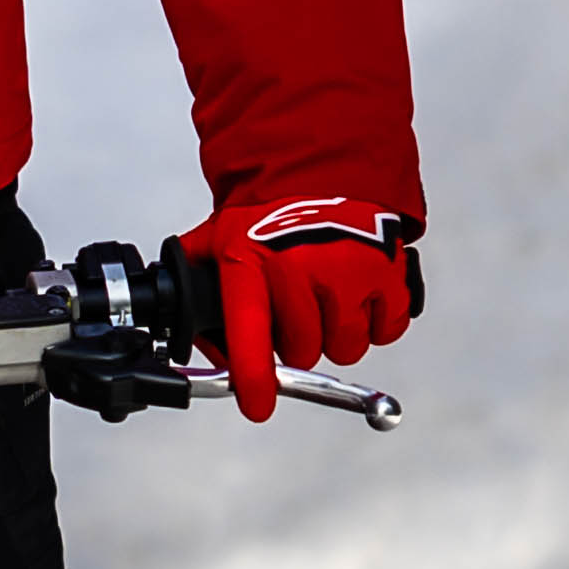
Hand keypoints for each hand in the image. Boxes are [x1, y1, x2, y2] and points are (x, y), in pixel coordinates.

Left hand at [191, 197, 420, 421]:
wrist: (324, 165)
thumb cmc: (273, 208)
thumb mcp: (222, 233)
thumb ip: (196, 274)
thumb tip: (179, 320)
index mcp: (254, 259)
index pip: (250, 328)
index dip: (254, 375)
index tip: (258, 403)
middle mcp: (301, 265)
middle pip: (302, 349)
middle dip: (298, 341)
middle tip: (297, 312)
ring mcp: (348, 270)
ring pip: (345, 346)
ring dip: (338, 334)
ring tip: (328, 299)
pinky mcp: (388, 273)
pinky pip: (386, 330)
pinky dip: (376, 321)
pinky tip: (359, 293)